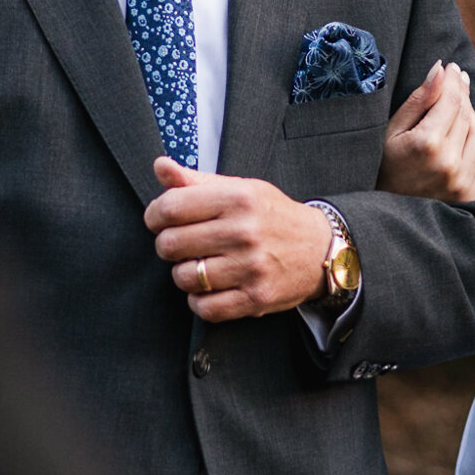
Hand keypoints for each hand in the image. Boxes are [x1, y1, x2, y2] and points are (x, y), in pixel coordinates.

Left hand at [146, 158, 335, 320]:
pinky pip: (205, 308)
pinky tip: (210, 288)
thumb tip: (160, 166)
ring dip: (185, 274)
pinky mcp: (256, 299)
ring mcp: (251, 268)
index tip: (159, 220)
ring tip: (200, 265)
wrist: (319, 248)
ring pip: (184, 278)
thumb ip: (196, 180)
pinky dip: (200, 301)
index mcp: (238, 199)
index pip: (170, 208)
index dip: (154, 216)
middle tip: (182, 244)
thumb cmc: (272, 216)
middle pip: (170, 245)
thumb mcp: (240, 189)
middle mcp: (244, 232)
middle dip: (168, 246)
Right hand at [375, 61, 474, 201]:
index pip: (451, 100)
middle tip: (456, 78)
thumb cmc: (384, 169)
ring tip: (457, 106)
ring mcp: (463, 181)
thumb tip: (440, 71)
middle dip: (462, 93)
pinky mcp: (471, 194)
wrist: (388, 216)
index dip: (453, 80)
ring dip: (471, 115)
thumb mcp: (392, 132)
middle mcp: (450, 163)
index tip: (452, 67)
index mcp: (427, 144)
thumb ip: (419, 100)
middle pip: (467, 114)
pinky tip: (463, 133)